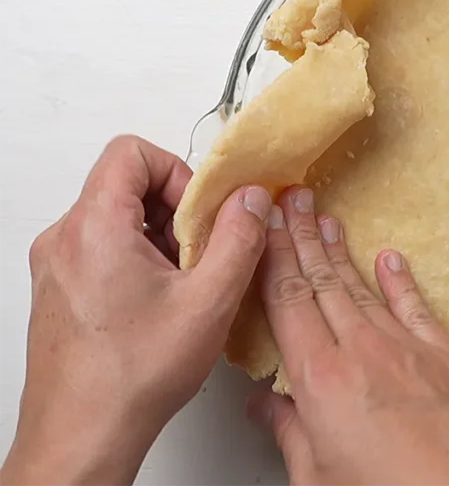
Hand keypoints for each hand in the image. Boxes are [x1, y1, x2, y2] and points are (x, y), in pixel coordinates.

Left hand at [0, 136, 271, 485]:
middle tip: (204, 253)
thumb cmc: (134, 375)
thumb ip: (239, 238)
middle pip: (125, 186)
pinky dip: (139, 263)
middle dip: (175, 211)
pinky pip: (103, 251)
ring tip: (187, 285)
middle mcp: (65, 239)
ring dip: (160, 240)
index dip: (177, 172)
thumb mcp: (209, 300)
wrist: (83, 434)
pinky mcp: (59, 292)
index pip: (131, 153)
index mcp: (94, 226)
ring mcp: (56, 267)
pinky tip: (164, 305)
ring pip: (116, 221)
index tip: (203, 214)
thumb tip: (253, 198)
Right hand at [246, 186, 448, 485]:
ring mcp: (410, 350)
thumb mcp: (318, 478)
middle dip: (302, 238)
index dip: (272, 259)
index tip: (262, 226)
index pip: (288, 302)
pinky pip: (418, 308)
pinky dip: (402, 282)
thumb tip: (265, 407)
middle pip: (324, 283)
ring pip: (366, 289)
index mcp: (322, 380)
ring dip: (342, 252)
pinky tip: (391, 259)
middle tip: (290, 201)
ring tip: (325, 220)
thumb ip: (290, 433)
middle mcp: (365, 352)